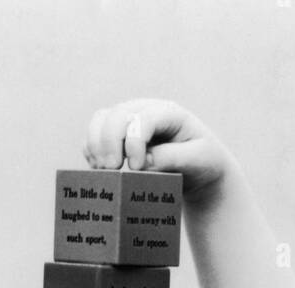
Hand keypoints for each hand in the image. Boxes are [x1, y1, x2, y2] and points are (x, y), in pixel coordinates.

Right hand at [83, 98, 232, 200]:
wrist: (200, 170)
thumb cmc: (203, 162)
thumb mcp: (198, 159)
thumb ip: (173, 158)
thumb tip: (144, 162)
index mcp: (169, 113)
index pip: (143, 118)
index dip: (133, 141)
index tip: (135, 167)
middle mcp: (145, 111)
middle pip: (116, 116)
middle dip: (109, 142)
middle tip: (112, 170)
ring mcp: (129, 121)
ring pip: (100, 121)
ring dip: (95, 145)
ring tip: (103, 171)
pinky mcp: (119, 135)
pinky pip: (95, 136)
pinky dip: (91, 151)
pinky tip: (98, 168)